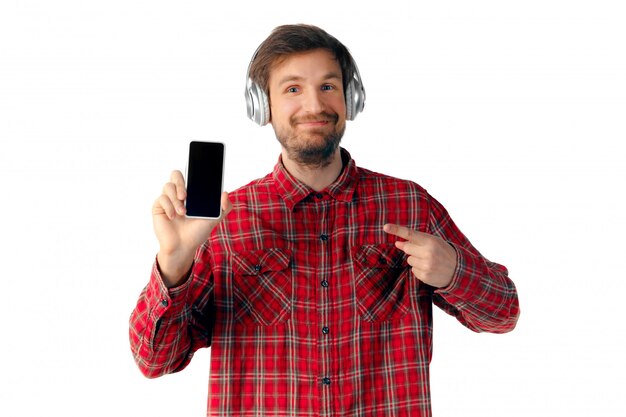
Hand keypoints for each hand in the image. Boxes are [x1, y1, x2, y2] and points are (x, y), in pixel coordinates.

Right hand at [152, 170, 231, 286]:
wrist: (184, 246)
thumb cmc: (198, 232)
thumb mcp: (215, 219)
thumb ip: (224, 207)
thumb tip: (224, 192)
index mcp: (192, 193)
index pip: (190, 175)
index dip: (192, 170)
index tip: (196, 172)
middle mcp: (179, 194)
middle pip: (175, 175)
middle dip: (180, 182)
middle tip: (185, 195)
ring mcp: (168, 200)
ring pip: (168, 186)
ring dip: (175, 199)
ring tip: (183, 212)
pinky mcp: (159, 207)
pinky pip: (161, 199)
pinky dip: (169, 207)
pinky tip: (173, 217)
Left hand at [383, 223, 456, 287]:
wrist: (458, 270)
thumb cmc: (443, 252)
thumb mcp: (434, 242)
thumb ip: (416, 241)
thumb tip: (397, 243)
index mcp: (431, 241)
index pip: (410, 234)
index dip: (396, 230)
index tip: (385, 227)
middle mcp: (428, 253)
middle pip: (406, 248)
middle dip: (411, 249)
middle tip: (423, 251)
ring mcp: (426, 266)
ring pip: (409, 260)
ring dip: (416, 260)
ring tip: (429, 261)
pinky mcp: (424, 276)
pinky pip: (413, 270)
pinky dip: (419, 269)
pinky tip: (429, 269)